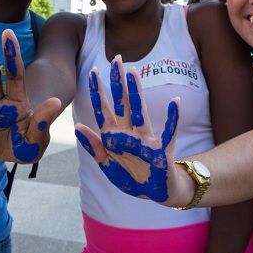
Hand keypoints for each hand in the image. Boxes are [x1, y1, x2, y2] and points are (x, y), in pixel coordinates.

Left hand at [74, 56, 179, 202]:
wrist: (155, 194)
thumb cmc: (131, 177)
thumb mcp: (106, 164)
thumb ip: (93, 146)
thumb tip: (77, 126)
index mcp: (114, 136)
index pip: (104, 109)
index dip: (98, 91)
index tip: (93, 71)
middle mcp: (129, 133)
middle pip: (122, 103)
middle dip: (117, 82)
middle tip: (116, 58)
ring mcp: (146, 139)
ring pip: (140, 111)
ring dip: (136, 93)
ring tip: (133, 73)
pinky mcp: (162, 150)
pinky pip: (169, 132)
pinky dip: (173, 118)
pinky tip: (175, 101)